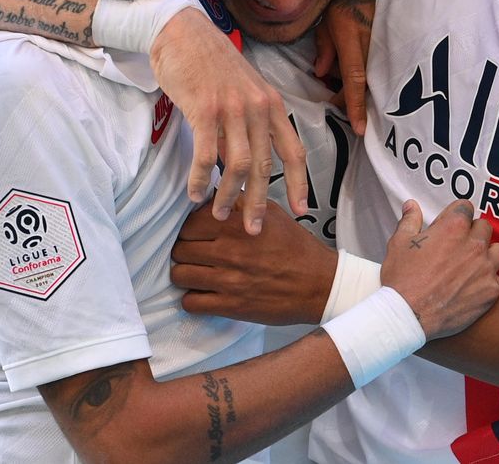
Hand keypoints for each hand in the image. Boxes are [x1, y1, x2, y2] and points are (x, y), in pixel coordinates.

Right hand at [150, 9, 307, 233]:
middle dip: (259, 201)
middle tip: (253, 228)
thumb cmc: (211, 64)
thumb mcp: (244, 89)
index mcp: (272, 104)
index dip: (299, 183)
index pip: (294, 150)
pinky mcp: (204, 109)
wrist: (183, 32)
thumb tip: (246, 162)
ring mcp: (232, 108)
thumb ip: (251, 122)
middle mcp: (257, 107)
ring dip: (228, 195)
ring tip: (219, 213)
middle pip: (265, 166)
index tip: (300, 211)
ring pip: (237, 165)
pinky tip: (195, 193)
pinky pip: (205, 155)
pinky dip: (200, 179)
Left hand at [172, 200, 336, 325]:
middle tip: (193, 253)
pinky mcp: (231, 306)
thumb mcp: (272, 213)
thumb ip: (242, 202)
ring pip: (180, 275)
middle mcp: (228, 251)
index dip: (189, 229)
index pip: (188, 224)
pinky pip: (191, 303)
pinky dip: (192, 299)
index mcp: (236, 225)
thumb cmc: (296, 248)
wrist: (319, 283)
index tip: (194, 233)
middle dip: (183, 250)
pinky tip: (202, 294)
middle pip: (180, 248)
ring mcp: (228, 280)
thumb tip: (217, 193)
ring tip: (194, 273)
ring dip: (184, 274)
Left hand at [315, 0, 370, 135]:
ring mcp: (381, 49)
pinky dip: (357, 76)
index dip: (355, 105)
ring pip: (366, 80)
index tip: (359, 128)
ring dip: (348, 84)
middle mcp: (370, 48)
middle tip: (329, 100)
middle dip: (345, 100)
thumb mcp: (326, 23)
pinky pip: (371, 70)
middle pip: (361, 86)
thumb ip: (324, 49)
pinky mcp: (386, 50)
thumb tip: (321, 74)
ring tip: (333, 70)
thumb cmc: (343, 2)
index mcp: (352, 41)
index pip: (354, 78)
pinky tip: (343, 70)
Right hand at [381, 200, 498, 339]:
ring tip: (472, 264)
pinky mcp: (490, 291)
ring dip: (487, 253)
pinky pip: (497, 278)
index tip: (450, 225)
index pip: (465, 207)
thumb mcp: (399, 243)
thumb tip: (411, 205)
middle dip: (472, 233)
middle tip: (458, 246)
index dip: (455, 214)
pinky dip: (486, 281)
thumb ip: (410, 220)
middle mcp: (474, 245)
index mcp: (453, 228)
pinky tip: (471, 286)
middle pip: (484, 227)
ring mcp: (485, 268)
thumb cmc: (401, 279)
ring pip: (498, 251)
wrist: (408, 316)